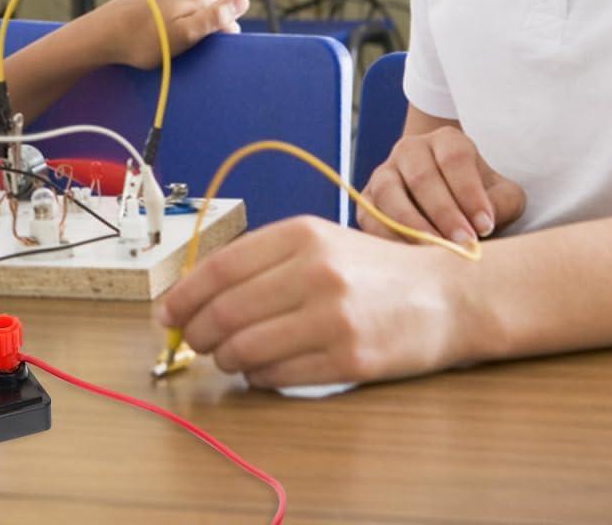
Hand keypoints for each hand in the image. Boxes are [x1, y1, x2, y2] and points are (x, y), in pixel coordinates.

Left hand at [85, 0, 247, 70]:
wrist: (100, 34)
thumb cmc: (142, 41)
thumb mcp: (184, 35)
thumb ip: (215, 18)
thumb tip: (244, 0)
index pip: (226, 20)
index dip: (219, 43)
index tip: (200, 56)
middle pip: (208, 15)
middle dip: (201, 35)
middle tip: (180, 53)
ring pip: (189, 14)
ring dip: (184, 31)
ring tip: (166, 48)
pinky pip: (171, 13)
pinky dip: (168, 26)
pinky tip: (154, 38)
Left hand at [157, 216, 469, 386]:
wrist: (446, 296)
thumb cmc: (370, 270)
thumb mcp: (317, 243)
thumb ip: (261, 262)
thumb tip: (196, 296)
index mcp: (300, 234)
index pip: (220, 268)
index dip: (184, 295)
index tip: (166, 312)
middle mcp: (314, 271)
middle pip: (227, 310)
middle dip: (198, 332)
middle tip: (193, 341)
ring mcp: (333, 316)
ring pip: (247, 346)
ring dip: (225, 359)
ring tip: (226, 358)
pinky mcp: (350, 358)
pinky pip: (280, 373)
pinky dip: (257, 376)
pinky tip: (258, 371)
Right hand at [359, 126, 525, 244]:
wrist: (446, 193)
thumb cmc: (479, 196)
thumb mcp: (502, 194)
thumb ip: (501, 203)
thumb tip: (481, 223)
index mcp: (446, 141)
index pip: (455, 159)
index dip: (469, 192)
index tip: (485, 225)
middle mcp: (410, 149)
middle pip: (421, 176)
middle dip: (443, 213)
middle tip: (463, 243)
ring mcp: (384, 171)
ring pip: (388, 192)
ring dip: (411, 224)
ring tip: (434, 250)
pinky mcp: (368, 197)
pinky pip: (368, 214)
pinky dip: (385, 235)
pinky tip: (408, 255)